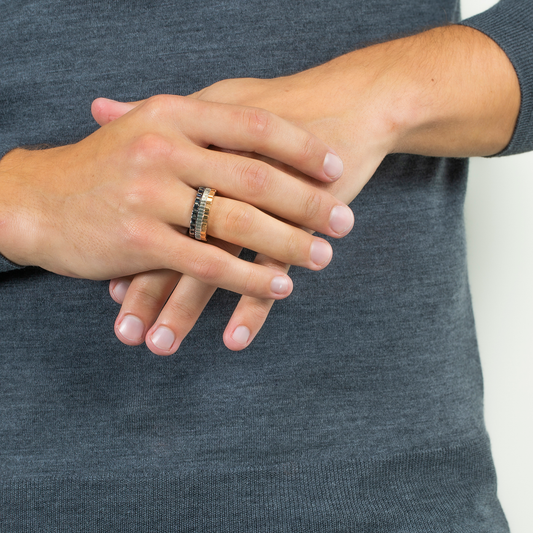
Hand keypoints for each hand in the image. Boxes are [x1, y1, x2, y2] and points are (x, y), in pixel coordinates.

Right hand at [0, 95, 354, 300]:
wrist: (37, 199)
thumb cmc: (102, 166)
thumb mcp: (145, 130)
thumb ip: (195, 125)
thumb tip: (254, 128)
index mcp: (171, 115)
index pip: (253, 125)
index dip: (301, 145)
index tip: (335, 166)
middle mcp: (163, 149)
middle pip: (254, 176)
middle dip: (308, 201)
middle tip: (344, 220)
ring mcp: (149, 196)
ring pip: (236, 223)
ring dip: (288, 244)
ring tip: (323, 257)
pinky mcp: (139, 242)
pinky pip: (208, 264)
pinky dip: (248, 277)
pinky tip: (278, 286)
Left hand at [97, 24, 519, 353]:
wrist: (349, 105)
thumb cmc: (282, 106)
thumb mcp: (216, 102)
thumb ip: (160, 114)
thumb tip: (96, 107)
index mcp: (196, 150)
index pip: (153, 208)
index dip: (130, 251)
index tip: (111, 289)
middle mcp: (220, 177)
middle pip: (175, 241)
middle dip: (147, 292)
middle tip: (126, 334)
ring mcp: (260, 202)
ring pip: (214, 264)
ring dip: (185, 310)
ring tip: (161, 346)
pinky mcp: (298, 219)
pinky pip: (269, 269)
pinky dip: (251, 305)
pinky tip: (232, 340)